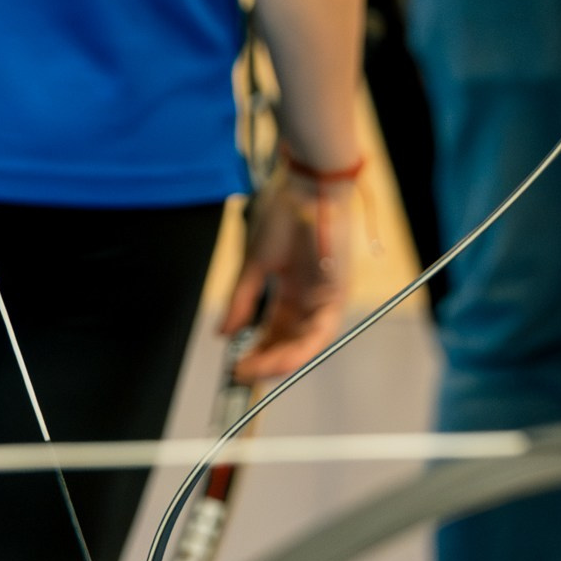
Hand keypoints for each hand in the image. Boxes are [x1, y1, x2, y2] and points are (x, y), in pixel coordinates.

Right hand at [218, 173, 351, 383]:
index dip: (253, 349)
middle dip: (262, 362)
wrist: (307, 186)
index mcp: (289, 288)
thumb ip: (241, 300)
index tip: (234, 363)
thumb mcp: (254, 262)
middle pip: (286, 342)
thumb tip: (224, 332)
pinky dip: (297, 351)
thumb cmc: (282, 213)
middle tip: (240, 375)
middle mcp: (307, 299)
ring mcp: (323, 299)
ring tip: (251, 371)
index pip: (271, 329)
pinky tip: (275, 361)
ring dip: (277, 362)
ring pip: (302, 344)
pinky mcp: (337, 298)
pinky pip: (319, 335)